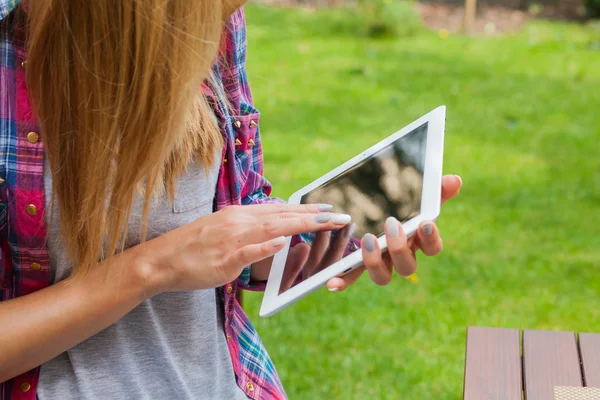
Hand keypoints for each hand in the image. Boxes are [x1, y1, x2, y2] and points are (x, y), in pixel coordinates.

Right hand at [140, 203, 351, 292]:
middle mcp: (239, 222)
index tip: (327, 208)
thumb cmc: (193, 246)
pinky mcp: (225, 259)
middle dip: (314, 216)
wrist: (163, 259)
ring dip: (301, 225)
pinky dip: (267, 246)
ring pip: (272, 228)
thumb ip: (247, 227)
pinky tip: (284, 242)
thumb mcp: (222, 229)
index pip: (279, 210)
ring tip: (325, 223)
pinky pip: (249, 251)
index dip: (305, 209)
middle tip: (341, 215)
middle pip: (283, 215)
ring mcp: (232, 239)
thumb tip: (271, 228)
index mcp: (240, 215)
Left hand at [326, 174, 461, 290]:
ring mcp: (380, 263)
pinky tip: (332, 282)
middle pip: (407, 266)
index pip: (433, 247)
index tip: (425, 222)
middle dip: (400, 247)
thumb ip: (432, 189)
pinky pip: (352, 278)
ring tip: (367, 240)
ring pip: (382, 276)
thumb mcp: (413, 194)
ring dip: (375, 262)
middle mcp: (400, 256)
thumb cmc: (397, 203)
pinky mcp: (357, 266)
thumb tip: (454, 179)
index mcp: (417, 240)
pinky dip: (343, 281)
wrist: (367, 206)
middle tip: (391, 224)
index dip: (431, 238)